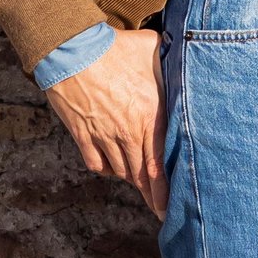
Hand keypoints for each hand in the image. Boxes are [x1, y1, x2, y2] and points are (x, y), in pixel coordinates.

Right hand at [46, 28, 165, 216]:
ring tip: (138, 185)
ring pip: (120, 170)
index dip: (165, 192)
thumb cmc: (114, 47)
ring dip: (130, 179)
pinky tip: (112, 167)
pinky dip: (106, 169)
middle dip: (151, 195)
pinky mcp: (83, 135)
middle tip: (159, 210)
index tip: (168, 208)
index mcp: (150, 116)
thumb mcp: (152, 49)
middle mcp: (128, 133)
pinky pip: (96, 164)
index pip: (159, 165)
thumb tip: (185, 54)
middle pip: (141, 175)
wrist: (71, 50)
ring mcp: (104, 136)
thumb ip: (171, 58)